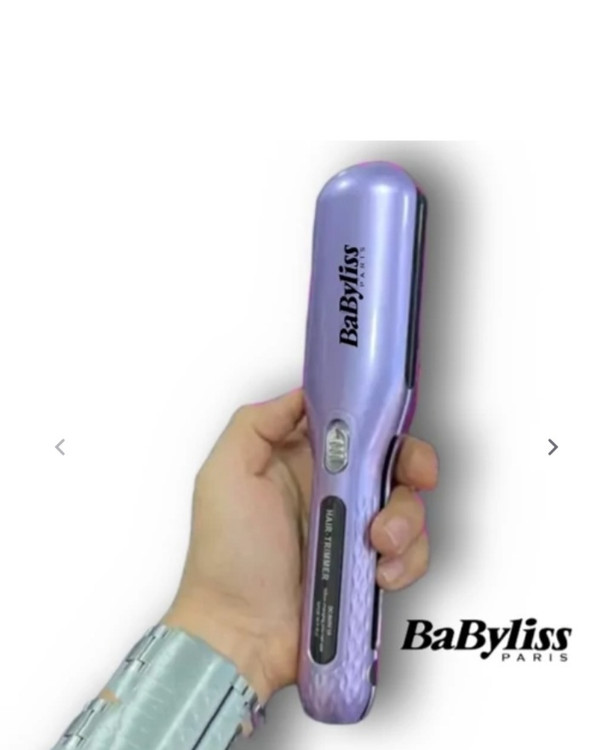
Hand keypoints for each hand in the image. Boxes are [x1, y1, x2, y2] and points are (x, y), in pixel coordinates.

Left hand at [163, 388, 437, 702]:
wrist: (239, 636)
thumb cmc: (225, 558)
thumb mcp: (225, 474)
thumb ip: (258, 422)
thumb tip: (304, 394)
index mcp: (299, 460)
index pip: (352, 424)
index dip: (378, 419)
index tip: (392, 426)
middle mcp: (331, 489)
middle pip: (392, 460)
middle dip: (412, 465)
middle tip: (414, 479)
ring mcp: (352, 529)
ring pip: (407, 505)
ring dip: (405, 521)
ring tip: (378, 543)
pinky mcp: (368, 566)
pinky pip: (409, 552)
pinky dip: (405, 561)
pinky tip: (379, 574)